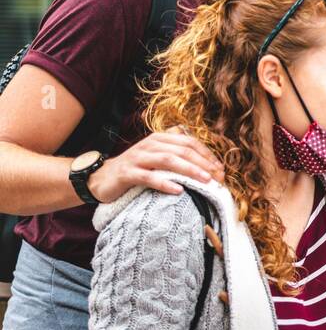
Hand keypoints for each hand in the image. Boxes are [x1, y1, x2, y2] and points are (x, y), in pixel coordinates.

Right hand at [89, 126, 224, 201]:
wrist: (102, 178)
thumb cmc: (136, 169)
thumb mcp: (157, 158)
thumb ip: (177, 156)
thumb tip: (208, 165)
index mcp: (160, 139)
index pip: (189, 142)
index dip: (207, 155)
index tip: (221, 169)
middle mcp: (149, 145)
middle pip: (182, 150)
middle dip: (203, 163)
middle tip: (218, 177)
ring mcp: (137, 158)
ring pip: (168, 160)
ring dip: (189, 170)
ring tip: (205, 180)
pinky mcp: (127, 173)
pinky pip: (148, 177)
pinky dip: (164, 183)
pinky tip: (178, 190)